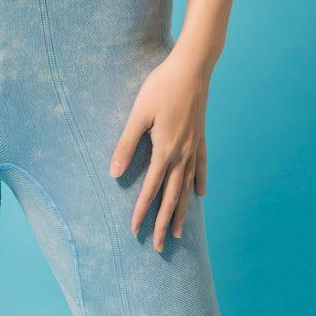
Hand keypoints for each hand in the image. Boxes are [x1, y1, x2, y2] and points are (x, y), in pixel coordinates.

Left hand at [108, 49, 210, 251]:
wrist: (192, 68)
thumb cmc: (161, 87)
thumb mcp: (138, 114)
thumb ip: (127, 144)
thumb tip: (114, 173)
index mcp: (164, 150)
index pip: (151, 190)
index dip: (141, 212)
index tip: (134, 232)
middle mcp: (182, 154)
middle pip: (172, 197)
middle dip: (164, 223)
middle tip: (160, 247)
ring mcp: (194, 147)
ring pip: (188, 188)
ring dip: (183, 212)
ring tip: (180, 232)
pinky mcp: (200, 137)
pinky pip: (201, 167)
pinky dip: (200, 183)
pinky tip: (201, 195)